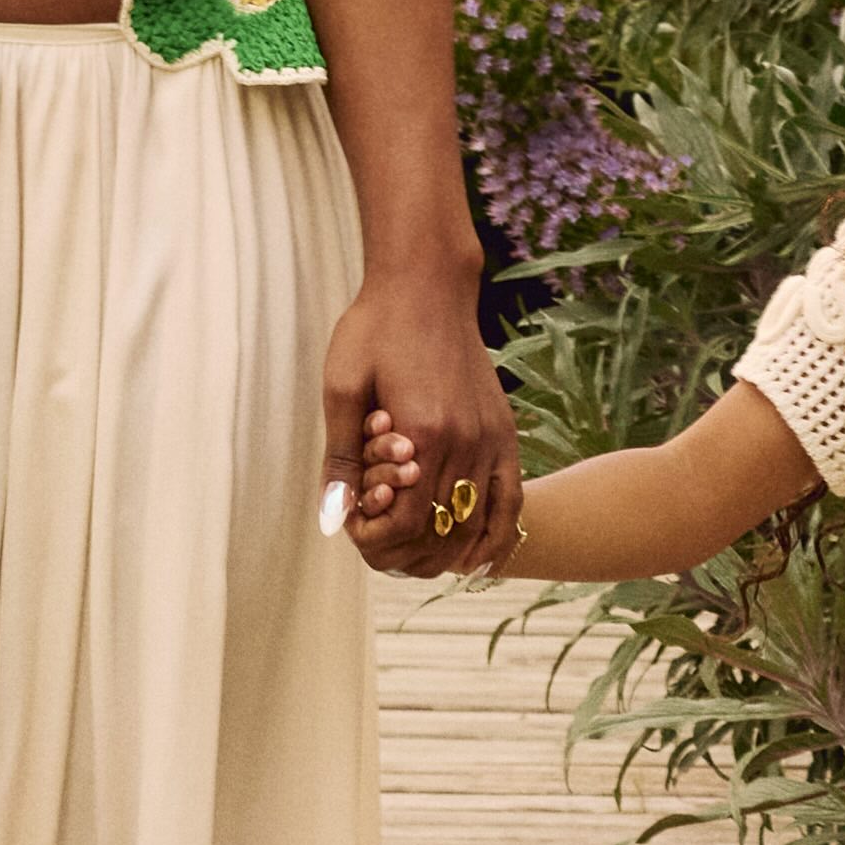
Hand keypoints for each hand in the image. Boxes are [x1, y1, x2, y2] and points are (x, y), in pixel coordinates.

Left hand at [323, 276, 519, 573]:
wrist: (426, 286)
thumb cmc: (375, 330)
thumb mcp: (342, 388)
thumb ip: (340, 458)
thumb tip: (333, 517)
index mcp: (423, 433)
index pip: (405, 522)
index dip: (375, 538)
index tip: (354, 526)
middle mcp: (466, 442)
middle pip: (440, 532)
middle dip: (403, 552)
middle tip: (375, 544)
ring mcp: (492, 439)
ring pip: (475, 526)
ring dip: (442, 552)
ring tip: (412, 554)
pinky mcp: (506, 433)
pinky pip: (511, 502)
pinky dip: (495, 537)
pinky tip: (473, 558)